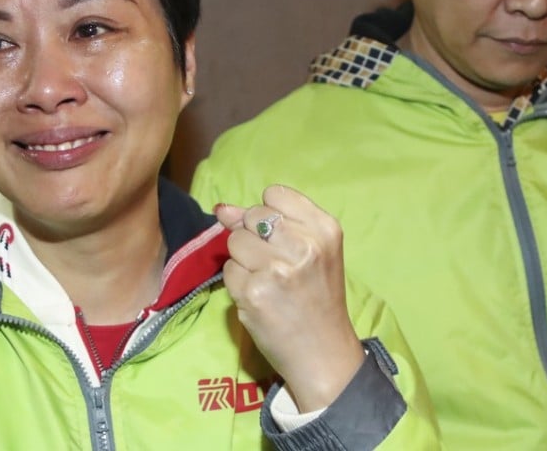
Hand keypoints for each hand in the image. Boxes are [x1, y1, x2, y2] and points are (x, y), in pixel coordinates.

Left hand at [217, 185, 363, 412]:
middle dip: (255, 238)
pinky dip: (238, 283)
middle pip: (252, 217)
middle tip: (276, 266)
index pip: (274, 194)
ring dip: (243, 261)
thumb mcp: (310, 252)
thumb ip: (268, 223)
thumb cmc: (317, 297)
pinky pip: (228, 270)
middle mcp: (303, 245)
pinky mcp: (253, 292)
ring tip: (267, 281)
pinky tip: (258, 298)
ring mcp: (276, 269)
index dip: (269, 216)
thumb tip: (222, 208)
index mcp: (324, 229)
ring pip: (235, 242)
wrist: (323, 352)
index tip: (282, 239)